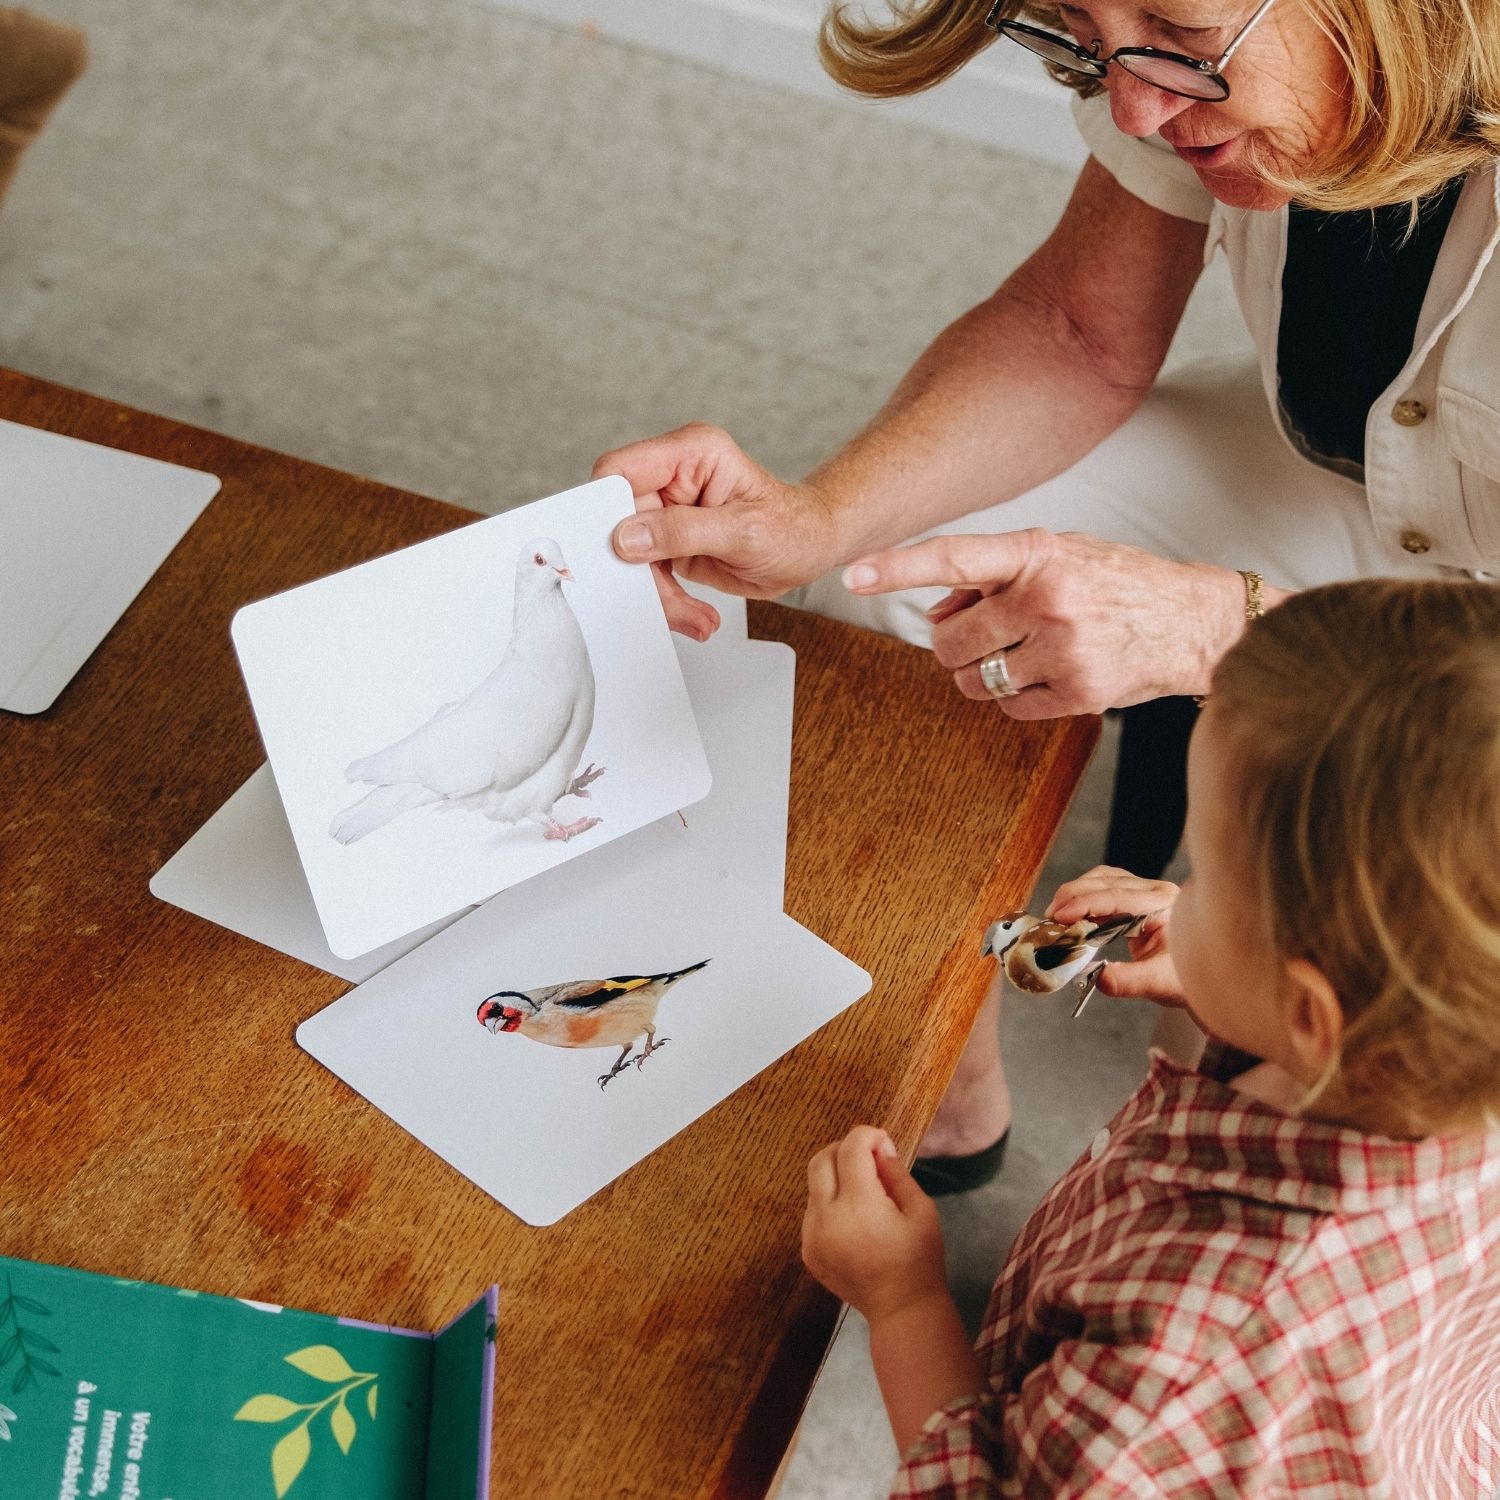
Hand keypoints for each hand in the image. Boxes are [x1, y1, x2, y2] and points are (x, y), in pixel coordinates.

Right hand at [593, 424, 841, 639]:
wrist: (812, 548)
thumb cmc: (793, 528)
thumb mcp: (742, 532)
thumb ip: (682, 531)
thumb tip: (627, 537)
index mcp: (690, 453)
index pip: (620, 471)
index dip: (608, 511)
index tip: (617, 553)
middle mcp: (673, 476)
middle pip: (620, 521)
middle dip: (639, 569)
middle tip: (666, 602)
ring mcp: (669, 510)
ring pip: (629, 555)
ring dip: (656, 593)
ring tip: (692, 616)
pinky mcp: (669, 540)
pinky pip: (647, 572)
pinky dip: (666, 600)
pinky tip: (694, 615)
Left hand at [802, 1126, 946, 1322]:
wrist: (901, 1310)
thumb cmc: (919, 1259)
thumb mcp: (920, 1209)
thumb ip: (896, 1172)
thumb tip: (879, 1147)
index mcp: (858, 1205)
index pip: (851, 1148)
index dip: (868, 1135)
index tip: (883, 1141)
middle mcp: (827, 1217)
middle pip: (821, 1159)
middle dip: (844, 1148)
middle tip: (869, 1157)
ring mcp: (812, 1236)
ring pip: (814, 1185)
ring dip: (836, 1177)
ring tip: (865, 1193)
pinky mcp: (808, 1251)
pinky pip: (812, 1212)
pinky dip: (830, 1203)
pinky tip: (855, 1220)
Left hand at [843, 529, 1246, 715]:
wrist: (1194, 621)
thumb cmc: (1115, 584)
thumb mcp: (1058, 558)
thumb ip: (992, 578)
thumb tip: (935, 615)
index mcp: (1038, 552)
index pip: (953, 556)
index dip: (897, 566)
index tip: (851, 573)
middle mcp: (1048, 596)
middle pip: (950, 643)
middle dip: (958, 648)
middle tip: (990, 638)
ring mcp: (1064, 646)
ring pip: (975, 680)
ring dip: (985, 675)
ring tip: (1029, 654)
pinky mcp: (1078, 691)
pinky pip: (1010, 707)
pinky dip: (1020, 698)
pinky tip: (1054, 675)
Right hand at [1048, 864, 1185, 1005]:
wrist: (1209, 978)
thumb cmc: (1188, 978)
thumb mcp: (1161, 983)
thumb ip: (1129, 981)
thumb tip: (1098, 979)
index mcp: (1164, 905)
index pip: (1117, 896)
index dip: (1084, 904)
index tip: (1059, 916)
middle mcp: (1156, 892)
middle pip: (1106, 881)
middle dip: (1074, 896)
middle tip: (1050, 918)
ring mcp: (1147, 893)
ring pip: (1104, 880)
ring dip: (1077, 893)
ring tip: (1057, 915)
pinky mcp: (1138, 899)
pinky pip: (1107, 888)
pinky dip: (1086, 897)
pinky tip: (1074, 915)